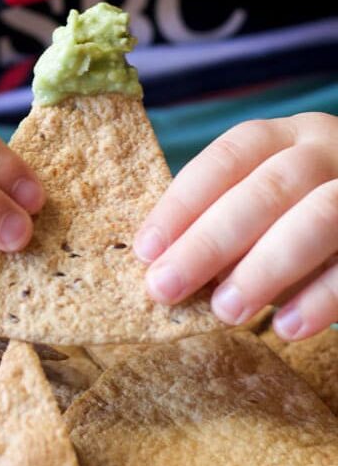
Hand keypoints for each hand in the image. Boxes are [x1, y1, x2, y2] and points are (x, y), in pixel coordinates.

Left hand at [133, 112, 337, 340]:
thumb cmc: (293, 214)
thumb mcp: (256, 205)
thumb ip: (219, 224)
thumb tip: (163, 267)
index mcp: (281, 137)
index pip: (225, 159)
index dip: (182, 204)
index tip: (146, 250)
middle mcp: (324, 150)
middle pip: (265, 190)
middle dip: (209, 242)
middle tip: (166, 288)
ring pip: (318, 219)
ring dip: (264, 269)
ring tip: (225, 312)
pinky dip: (322, 297)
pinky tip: (287, 328)